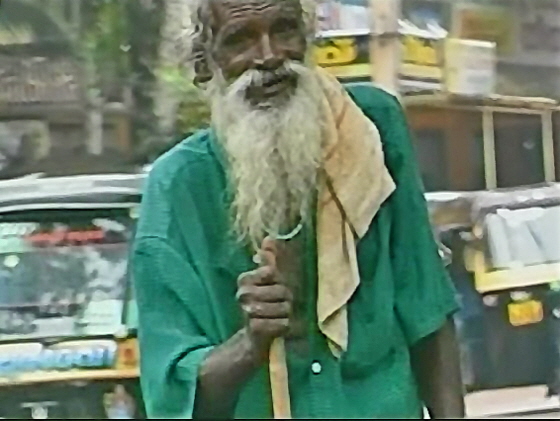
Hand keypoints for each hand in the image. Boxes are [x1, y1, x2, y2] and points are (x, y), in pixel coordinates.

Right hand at [236, 237, 291, 355]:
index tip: (275, 286)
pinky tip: (279, 327)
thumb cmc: (266, 303)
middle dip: (287, 299)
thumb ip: (269, 259)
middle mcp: (243, 294)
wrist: (256, 335)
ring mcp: (247, 311)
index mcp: (244, 279)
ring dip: (287, 314)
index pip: (271, 272)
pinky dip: (286, 326)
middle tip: (281, 304)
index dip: (280, 280)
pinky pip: (283, 323)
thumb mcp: (269, 280)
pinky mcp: (255, 328)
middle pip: (281, 291)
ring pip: (284, 307)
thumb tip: (268, 238)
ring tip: (280, 316)